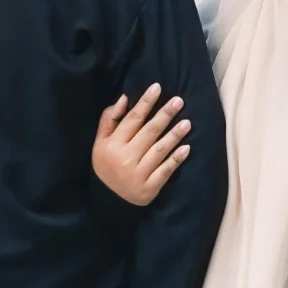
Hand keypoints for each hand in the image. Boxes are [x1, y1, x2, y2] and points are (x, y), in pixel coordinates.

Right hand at [92, 83, 191, 205]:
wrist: (109, 200)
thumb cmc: (107, 164)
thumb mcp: (100, 142)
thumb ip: (109, 119)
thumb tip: (124, 98)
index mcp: (112, 145)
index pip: (132, 119)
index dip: (145, 102)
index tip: (157, 87)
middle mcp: (125, 158)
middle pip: (149, 132)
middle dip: (164, 115)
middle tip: (179, 101)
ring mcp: (138, 174)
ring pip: (159, 150)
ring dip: (174, 135)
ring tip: (187, 122)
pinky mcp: (149, 188)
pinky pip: (165, 171)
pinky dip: (176, 159)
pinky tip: (187, 148)